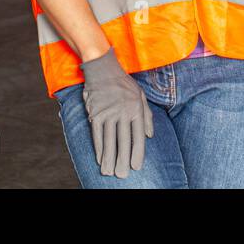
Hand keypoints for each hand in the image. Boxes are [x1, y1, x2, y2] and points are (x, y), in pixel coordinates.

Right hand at [79, 47, 153, 177]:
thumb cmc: (123, 83)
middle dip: (122, 160)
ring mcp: (107, 113)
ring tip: (109, 172)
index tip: (136, 167)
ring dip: (108, 158)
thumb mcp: (141, 95)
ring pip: (109, 140)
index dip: (137, 153)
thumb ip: (147, 116)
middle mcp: (123, 112)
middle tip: (122, 175)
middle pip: (123, 141)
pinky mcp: (94, 113)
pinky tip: (99, 158)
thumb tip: (149, 136)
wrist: (102, 68)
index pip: (138, 136)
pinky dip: (98, 148)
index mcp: (136, 109)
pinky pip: (97, 134)